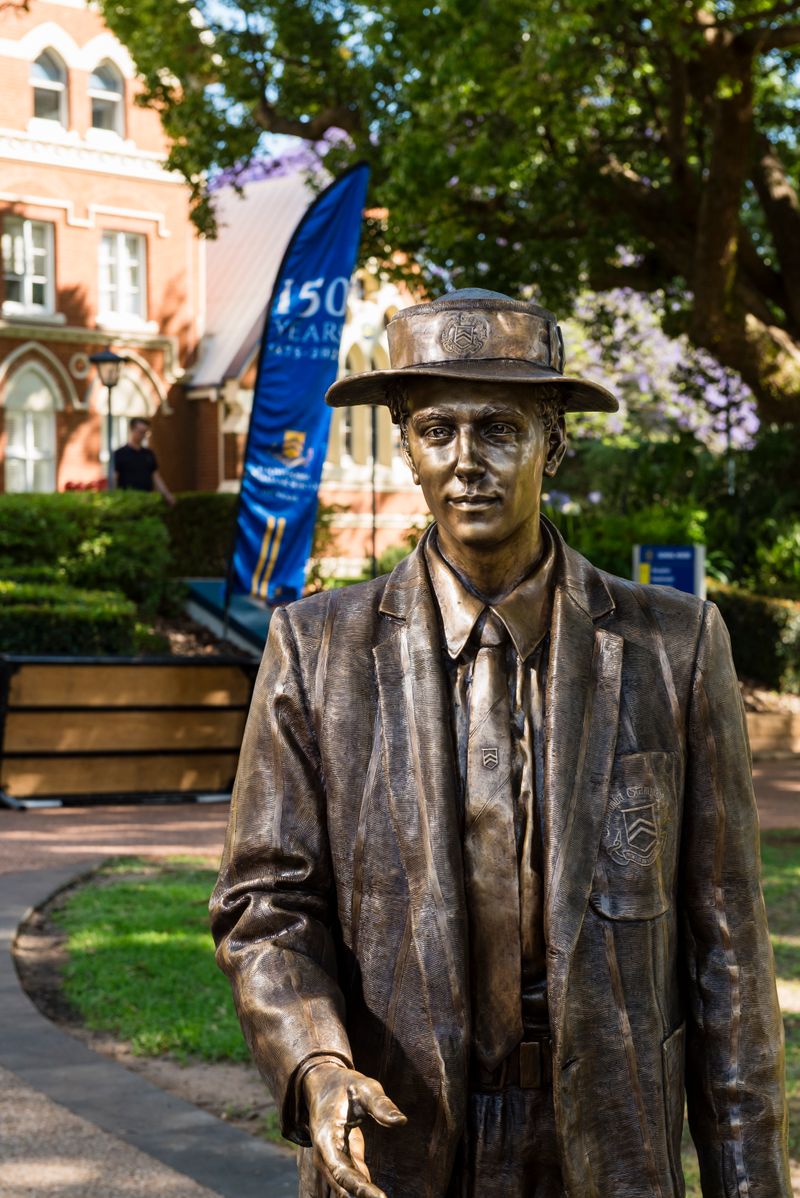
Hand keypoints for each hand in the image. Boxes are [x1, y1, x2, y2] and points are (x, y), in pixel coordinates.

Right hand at [303, 1061, 406, 1197]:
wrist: (323, 1084)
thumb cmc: (345, 1085)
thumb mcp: (364, 1087)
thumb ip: (381, 1104)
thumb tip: (402, 1121)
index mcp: (326, 1136)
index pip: (341, 1169)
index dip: (359, 1187)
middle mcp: (324, 1153)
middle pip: (342, 1183)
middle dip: (361, 1197)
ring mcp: (331, 1159)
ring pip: (346, 1186)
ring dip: (361, 1195)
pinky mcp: (343, 1160)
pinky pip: (353, 1180)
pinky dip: (364, 1191)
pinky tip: (378, 1197)